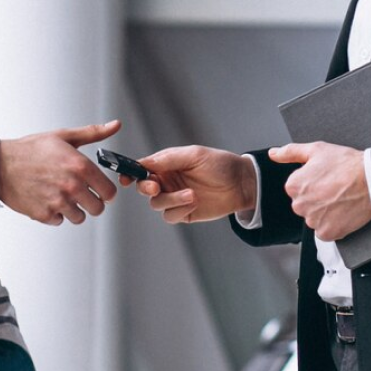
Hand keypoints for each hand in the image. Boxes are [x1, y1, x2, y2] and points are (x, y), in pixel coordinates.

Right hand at [0, 120, 120, 224]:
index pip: (109, 192)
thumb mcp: (63, 136)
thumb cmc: (30, 150)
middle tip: (81, 193)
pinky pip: (60, 221)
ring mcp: (58, 202)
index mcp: (80, 167)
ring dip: (74, 209)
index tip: (100, 189)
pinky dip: (55, 213)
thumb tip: (115, 125)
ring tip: (61, 194)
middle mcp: (72, 186)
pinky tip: (48, 198)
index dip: (106, 191)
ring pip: (80, 217)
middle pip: (98, 208)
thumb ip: (93, 133)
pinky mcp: (44, 214)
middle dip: (92, 202)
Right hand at [136, 145, 256, 223]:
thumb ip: (169, 158)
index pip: (143, 168)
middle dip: (146, 188)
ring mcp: (175, 198)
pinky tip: (193, 203)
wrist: (241, 184)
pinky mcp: (184, 213)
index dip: (132, 173)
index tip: (128, 178)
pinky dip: (179, 210)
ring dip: (171, 200)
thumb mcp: (195, 155)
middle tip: (156, 187)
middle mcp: (168, 181)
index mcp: (168, 164)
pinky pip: (170, 216)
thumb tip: (146, 162)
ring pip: (157, 204)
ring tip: (191, 194)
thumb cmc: (220, 164)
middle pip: (144, 188)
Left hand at [268, 141, 370, 240]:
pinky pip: (326, 231)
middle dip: (317, 199)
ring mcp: (313, 221)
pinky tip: (343, 211)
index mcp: (293, 186)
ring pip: (315, 219)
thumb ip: (290, 152)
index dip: (313, 183)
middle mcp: (299, 206)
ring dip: (325, 213)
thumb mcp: (316, 150)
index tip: (326, 179)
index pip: (297, 189)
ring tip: (341, 199)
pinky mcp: (327, 233)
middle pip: (305, 205)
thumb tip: (273, 153)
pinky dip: (334, 224)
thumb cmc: (346, 164)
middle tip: (335, 189)